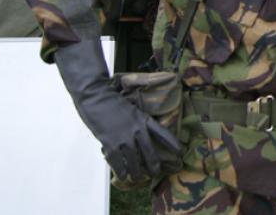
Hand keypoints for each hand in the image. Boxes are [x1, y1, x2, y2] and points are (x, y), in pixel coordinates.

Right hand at [55, 39, 180, 182]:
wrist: (96, 97)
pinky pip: (118, 162)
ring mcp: (124, 138)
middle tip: (157, 173)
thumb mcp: (132, 109)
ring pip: (134, 160)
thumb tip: (140, 138)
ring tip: (139, 178)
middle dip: (154, 165)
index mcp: (144, 119)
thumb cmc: (112, 101)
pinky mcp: (110, 144)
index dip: (172, 143)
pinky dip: (121, 170)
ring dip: (137, 172)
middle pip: (149, 152)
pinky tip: (123, 176)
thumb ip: (137, 123)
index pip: (162, 133)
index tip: (179, 151)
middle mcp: (137, 130)